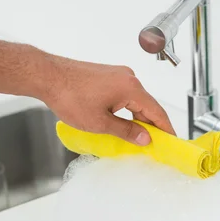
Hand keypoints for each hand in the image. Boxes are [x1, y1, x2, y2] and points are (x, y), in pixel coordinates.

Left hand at [41, 57, 174, 144]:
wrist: (47, 76)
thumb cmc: (70, 96)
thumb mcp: (101, 123)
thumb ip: (126, 131)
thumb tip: (145, 138)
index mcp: (131, 88)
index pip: (157, 111)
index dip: (166, 129)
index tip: (171, 141)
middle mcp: (128, 78)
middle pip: (148, 105)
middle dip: (152, 126)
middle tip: (153, 145)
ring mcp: (118, 75)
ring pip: (136, 101)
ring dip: (138, 118)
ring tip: (137, 137)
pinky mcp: (108, 76)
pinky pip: (125, 95)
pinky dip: (128, 110)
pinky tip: (123, 122)